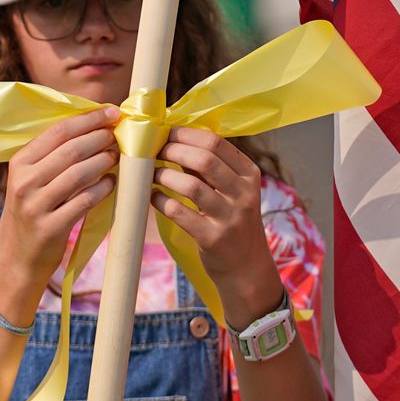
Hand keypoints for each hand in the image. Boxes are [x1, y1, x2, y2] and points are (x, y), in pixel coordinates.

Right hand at [0, 106, 119, 288]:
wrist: (16, 259)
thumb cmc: (30, 213)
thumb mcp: (29, 181)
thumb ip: (51, 156)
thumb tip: (92, 127)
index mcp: (19, 163)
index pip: (57, 131)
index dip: (88, 119)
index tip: (111, 112)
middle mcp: (24, 181)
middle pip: (71, 149)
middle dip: (100, 138)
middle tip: (118, 135)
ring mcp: (36, 205)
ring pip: (79, 173)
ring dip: (104, 161)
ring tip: (117, 156)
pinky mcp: (50, 227)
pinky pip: (84, 201)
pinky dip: (102, 189)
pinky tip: (111, 183)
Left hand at [151, 127, 281, 326]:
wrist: (246, 267)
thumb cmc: (232, 221)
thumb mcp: (232, 191)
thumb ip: (209, 167)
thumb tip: (173, 138)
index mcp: (249, 174)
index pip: (216, 142)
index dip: (185, 134)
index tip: (165, 133)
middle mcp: (244, 193)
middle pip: (204, 159)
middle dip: (172, 150)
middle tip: (153, 151)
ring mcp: (230, 217)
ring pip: (190, 185)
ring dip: (164, 175)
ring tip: (150, 174)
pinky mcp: (212, 238)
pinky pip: (179, 212)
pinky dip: (160, 200)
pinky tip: (152, 196)